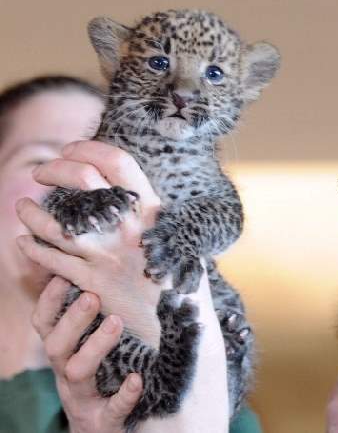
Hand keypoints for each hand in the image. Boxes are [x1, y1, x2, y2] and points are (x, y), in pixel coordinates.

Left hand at [19, 140, 228, 429]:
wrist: (182, 323)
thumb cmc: (182, 277)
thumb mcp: (179, 237)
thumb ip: (155, 214)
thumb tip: (130, 189)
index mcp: (153, 211)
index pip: (117, 162)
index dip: (88, 148)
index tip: (71, 149)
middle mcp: (128, 227)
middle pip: (82, 179)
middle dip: (54, 168)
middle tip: (42, 173)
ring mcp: (107, 254)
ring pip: (56, 220)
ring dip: (32, 210)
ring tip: (22, 206)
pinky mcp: (91, 281)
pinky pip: (50, 259)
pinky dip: (31, 247)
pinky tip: (23, 241)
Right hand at [31, 276, 140, 432]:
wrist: (99, 430)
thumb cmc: (98, 379)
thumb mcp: (86, 350)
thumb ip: (89, 321)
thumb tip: (99, 277)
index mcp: (63, 354)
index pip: (45, 324)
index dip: (50, 301)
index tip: (63, 276)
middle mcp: (66, 374)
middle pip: (57, 346)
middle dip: (73, 320)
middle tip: (92, 296)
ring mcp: (83, 398)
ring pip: (78, 372)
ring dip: (96, 346)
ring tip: (116, 323)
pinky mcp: (103, 421)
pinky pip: (112, 408)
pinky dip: (124, 394)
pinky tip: (137, 379)